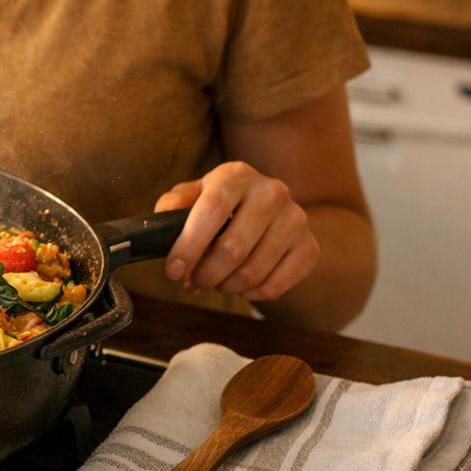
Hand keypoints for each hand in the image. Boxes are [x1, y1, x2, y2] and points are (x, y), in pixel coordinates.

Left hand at [153, 162, 319, 300]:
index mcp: (236, 176)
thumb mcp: (195, 194)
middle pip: (233, 249)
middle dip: (205, 274)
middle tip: (194, 281)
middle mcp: (272, 192)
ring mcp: (295, 220)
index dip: (189, 245)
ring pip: (253, 272)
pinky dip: (251, 294)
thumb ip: (174, 204)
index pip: (212, 211)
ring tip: (215, 281)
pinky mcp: (309, 247)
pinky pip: (275, 286)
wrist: (270, 207)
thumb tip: (162, 224)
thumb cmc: (222, 202)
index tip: (173, 271)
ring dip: (225, 286)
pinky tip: (241, 285)